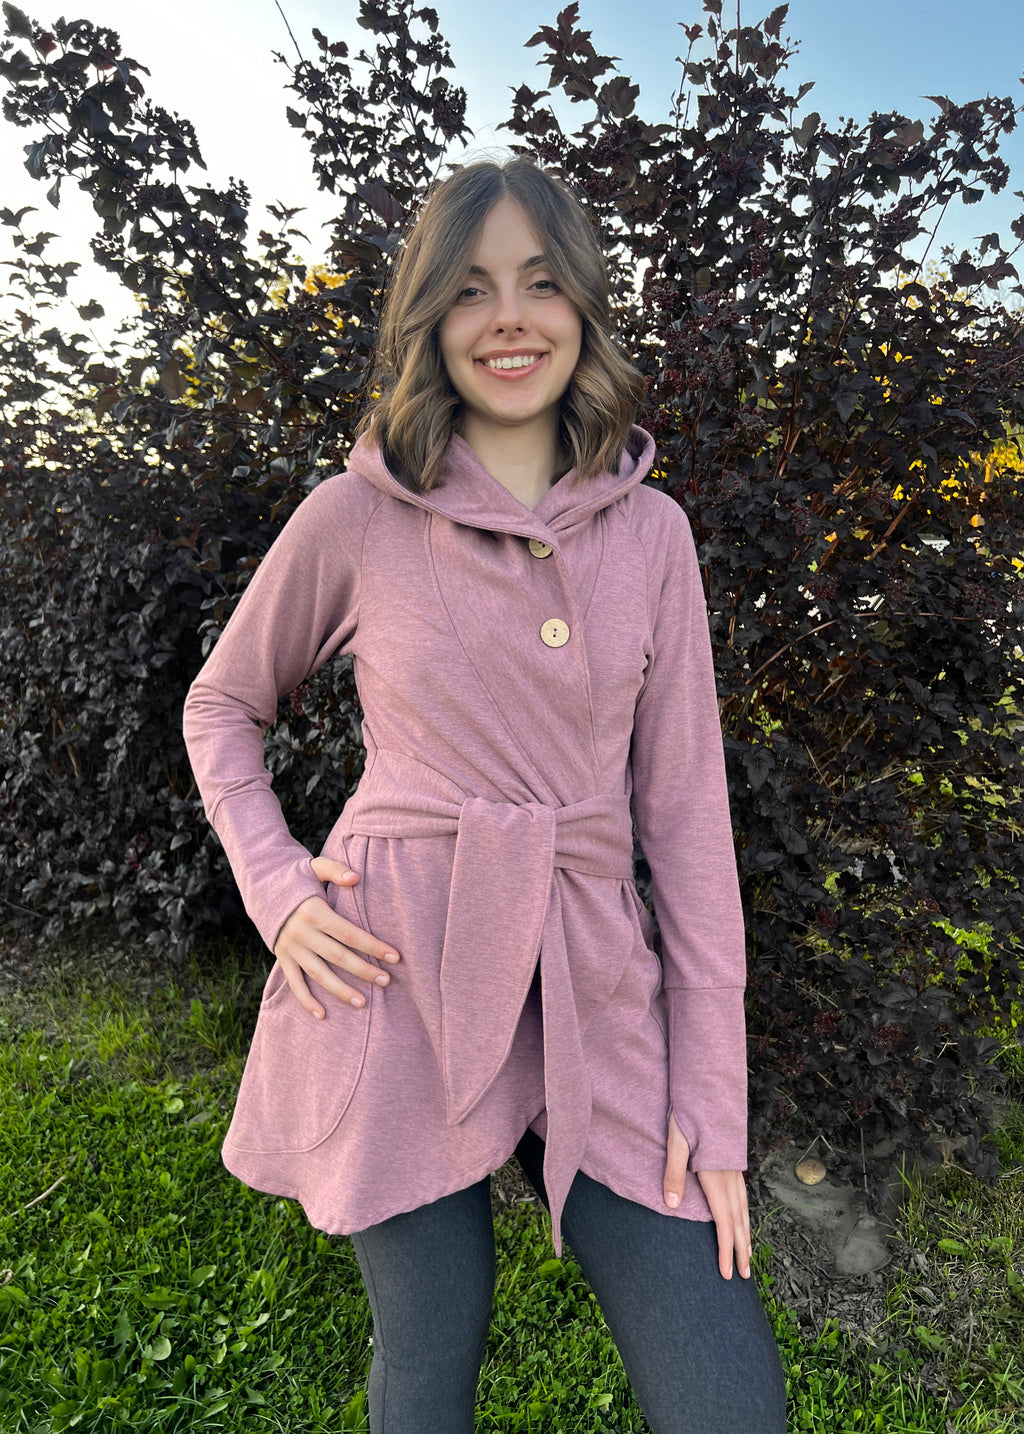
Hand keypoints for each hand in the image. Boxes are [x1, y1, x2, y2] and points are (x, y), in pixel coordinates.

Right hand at [273, 856, 400, 1019]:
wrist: (263, 887)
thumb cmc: (298, 878)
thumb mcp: (315, 867)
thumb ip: (336, 871)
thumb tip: (356, 878)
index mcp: (315, 911)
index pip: (350, 934)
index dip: (373, 946)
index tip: (395, 957)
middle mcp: (302, 932)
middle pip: (338, 957)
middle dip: (364, 970)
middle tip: (387, 981)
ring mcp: (291, 948)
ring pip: (319, 974)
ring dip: (340, 990)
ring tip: (362, 1003)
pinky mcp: (282, 958)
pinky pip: (294, 983)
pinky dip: (306, 1000)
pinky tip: (322, 1015)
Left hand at [663, 1110, 751, 1279]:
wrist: (707, 1088)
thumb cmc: (688, 1113)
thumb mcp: (676, 1141)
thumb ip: (674, 1172)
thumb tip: (670, 1204)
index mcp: (715, 1176)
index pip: (723, 1222)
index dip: (725, 1249)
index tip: (728, 1272)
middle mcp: (729, 1177)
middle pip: (738, 1221)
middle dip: (741, 1250)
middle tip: (744, 1276)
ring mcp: (734, 1170)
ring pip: (744, 1209)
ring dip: (746, 1234)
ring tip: (748, 1254)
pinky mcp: (733, 1163)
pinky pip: (743, 1196)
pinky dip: (744, 1214)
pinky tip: (742, 1218)